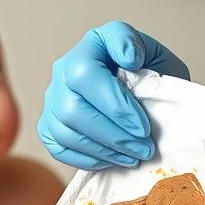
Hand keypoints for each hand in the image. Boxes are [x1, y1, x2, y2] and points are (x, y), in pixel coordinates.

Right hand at [37, 20, 189, 169]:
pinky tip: (114, 159)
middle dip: (112, 134)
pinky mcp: (49, 127)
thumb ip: (140, 49)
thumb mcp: (155, 54)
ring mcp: (53, 99)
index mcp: (89, 46)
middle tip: (143, 148)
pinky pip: (59, 148)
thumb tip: (129, 57)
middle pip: (72, 108)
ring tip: (134, 156)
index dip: (114, 105)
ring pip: (65, 131)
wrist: (147, 94)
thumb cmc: (150, 75)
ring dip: (104, 150)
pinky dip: (89, 158)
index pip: (85, 74)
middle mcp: (62, 70)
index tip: (143, 126)